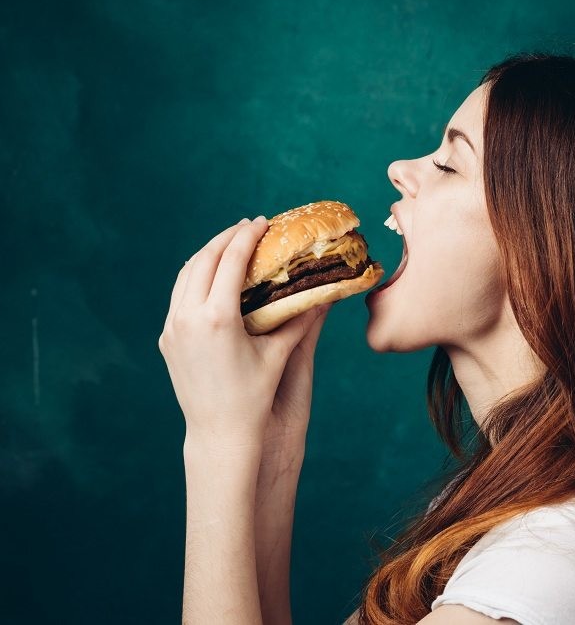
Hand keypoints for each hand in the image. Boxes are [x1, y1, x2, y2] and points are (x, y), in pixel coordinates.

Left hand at [158, 216, 330, 451]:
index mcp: (217, 318)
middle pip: (203, 260)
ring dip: (207, 255)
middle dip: (225, 239)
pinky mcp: (167, 339)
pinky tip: (211, 277)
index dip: (247, 238)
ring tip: (229, 245)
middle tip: (247, 228)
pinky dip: (195, 278)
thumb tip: (324, 294)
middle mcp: (188, 318)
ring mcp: (172, 328)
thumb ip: (299, 320)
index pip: (230, 262)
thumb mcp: (279, 354)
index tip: (261, 223)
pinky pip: (179, 296)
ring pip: (185, 275)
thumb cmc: (255, 397)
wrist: (219, 434)